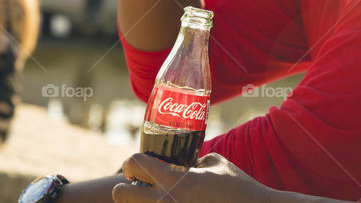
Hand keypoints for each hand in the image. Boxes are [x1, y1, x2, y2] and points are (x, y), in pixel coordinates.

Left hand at [111, 152, 274, 201]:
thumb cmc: (239, 188)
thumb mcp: (218, 165)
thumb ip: (196, 162)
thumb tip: (187, 164)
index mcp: (175, 180)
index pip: (134, 164)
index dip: (132, 161)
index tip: (137, 165)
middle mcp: (165, 202)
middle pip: (121, 195)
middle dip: (125, 188)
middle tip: (138, 185)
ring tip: (158, 198)